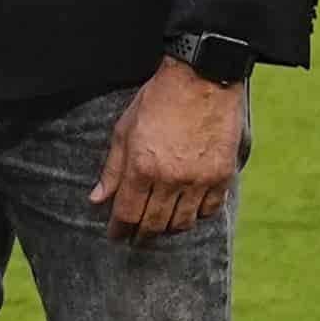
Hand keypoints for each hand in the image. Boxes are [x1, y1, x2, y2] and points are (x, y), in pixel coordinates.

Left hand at [93, 60, 244, 239]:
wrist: (201, 80)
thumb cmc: (157, 101)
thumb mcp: (124, 131)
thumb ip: (113, 170)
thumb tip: (97, 199)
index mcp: (142, 169)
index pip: (127, 214)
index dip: (120, 230)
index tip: (116, 236)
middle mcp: (171, 180)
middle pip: (154, 224)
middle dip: (142, 236)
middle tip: (137, 240)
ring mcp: (200, 179)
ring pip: (183, 222)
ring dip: (169, 229)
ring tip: (160, 229)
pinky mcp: (222, 175)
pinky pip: (210, 209)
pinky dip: (198, 216)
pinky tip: (189, 214)